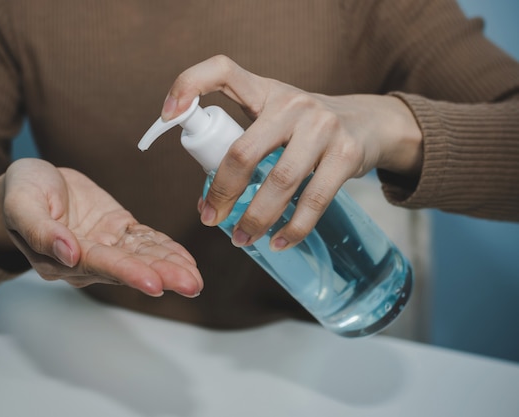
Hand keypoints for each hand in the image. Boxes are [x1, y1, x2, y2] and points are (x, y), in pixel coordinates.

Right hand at [0, 158, 202, 296]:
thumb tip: (68, 254)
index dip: (127, 273)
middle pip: (127, 268)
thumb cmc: (20, 192)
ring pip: (141, 257)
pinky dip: (166, 249)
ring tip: (195, 278)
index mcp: (59, 257)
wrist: (32, 182)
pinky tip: (186, 260)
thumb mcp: (21, 203)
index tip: (153, 283)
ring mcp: (105, 245)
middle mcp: (86, 258)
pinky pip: (145, 241)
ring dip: (170, 267)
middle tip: (190, 285)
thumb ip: (40, 230)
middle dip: (161, 276)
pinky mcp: (118, 230)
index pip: (99, 265)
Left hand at [162, 55, 421, 250]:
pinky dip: (293, 228)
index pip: (222, 70)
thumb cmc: (306, 127)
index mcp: (266, 91)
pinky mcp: (346, 154)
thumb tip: (207, 200)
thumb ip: (242, 142)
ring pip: (280, 181)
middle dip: (222, 192)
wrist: (368, 123)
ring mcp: (323, 127)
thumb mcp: (273, 116)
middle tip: (210, 218)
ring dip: (255, 218)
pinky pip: (314, 200)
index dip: (189, 84)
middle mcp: (293, 103)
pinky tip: (278, 242)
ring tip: (241, 239)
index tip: (167, 116)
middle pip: (244, 151)